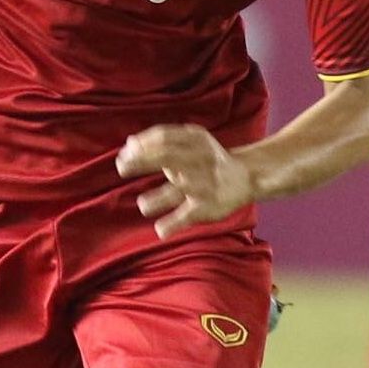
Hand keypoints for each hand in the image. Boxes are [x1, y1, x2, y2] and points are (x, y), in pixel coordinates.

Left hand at [115, 123, 254, 235]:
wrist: (246, 175)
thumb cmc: (210, 157)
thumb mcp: (192, 141)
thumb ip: (163, 141)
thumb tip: (129, 143)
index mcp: (196, 140)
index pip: (164, 137)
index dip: (141, 145)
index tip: (125, 153)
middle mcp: (201, 160)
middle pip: (167, 158)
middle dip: (141, 162)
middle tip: (122, 168)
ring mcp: (205, 183)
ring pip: (177, 190)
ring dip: (156, 199)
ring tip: (143, 205)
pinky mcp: (207, 206)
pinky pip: (186, 215)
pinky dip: (171, 224)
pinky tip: (160, 230)